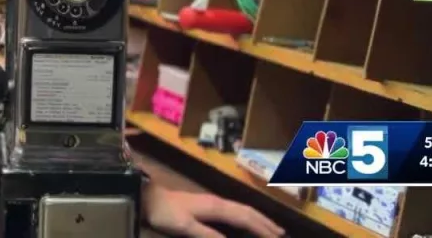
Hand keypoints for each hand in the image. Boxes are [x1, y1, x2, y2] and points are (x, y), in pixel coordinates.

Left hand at [144, 185, 283, 237]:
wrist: (149, 197)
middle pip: (247, 211)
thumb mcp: (185, 227)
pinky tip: (246, 221)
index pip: (245, 217)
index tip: (277, 237)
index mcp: (216, 206)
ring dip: (258, 218)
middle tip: (282, 233)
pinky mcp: (208, 204)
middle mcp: (218, 202)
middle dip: (265, 222)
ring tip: (271, 227)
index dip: (261, 228)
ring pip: (242, 209)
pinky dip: (246, 216)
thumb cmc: (166, 213)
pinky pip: (234, 210)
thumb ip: (207, 234)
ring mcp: (213, 202)